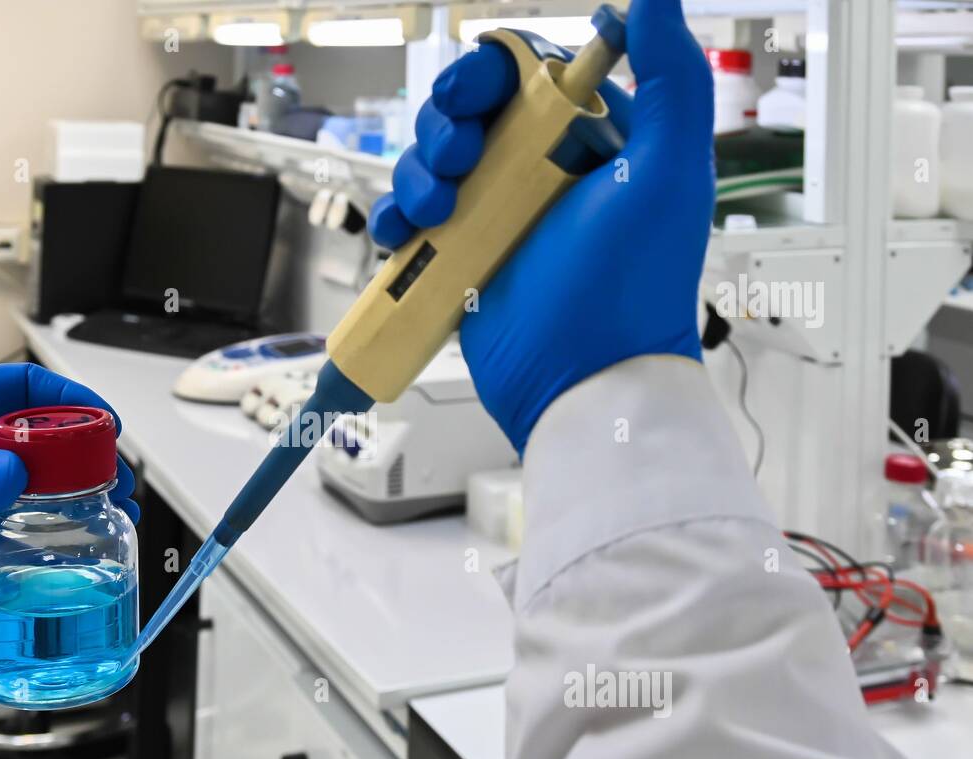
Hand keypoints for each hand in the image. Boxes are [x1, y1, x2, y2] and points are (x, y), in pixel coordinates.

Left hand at [0, 363, 138, 623]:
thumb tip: (14, 477)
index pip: (18, 389)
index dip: (68, 401)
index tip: (103, 426)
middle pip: (31, 440)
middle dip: (78, 458)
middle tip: (114, 484)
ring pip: (21, 486)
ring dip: (62, 499)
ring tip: (102, 519)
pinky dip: (28, 535)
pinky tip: (54, 547)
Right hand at [370, 0, 713, 451]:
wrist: (584, 378)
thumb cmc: (633, 284)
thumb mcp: (667, 172)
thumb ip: (671, 78)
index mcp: (587, 138)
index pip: (523, 73)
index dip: (488, 74)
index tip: (477, 98)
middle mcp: (537, 171)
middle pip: (464, 111)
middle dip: (444, 125)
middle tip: (460, 160)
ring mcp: (493, 216)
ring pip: (428, 161)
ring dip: (416, 172)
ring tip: (439, 209)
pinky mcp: (458, 257)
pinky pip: (408, 220)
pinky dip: (393, 219)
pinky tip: (404, 234)